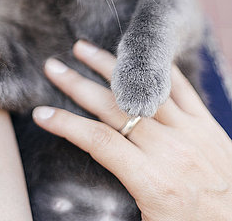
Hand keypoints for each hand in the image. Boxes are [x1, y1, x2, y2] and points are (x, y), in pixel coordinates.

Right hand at [33, 42, 231, 220]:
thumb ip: (120, 200)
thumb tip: (84, 193)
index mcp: (153, 182)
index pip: (98, 142)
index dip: (66, 125)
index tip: (41, 114)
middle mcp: (169, 150)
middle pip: (112, 108)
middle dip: (77, 85)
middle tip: (52, 67)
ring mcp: (190, 131)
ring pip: (141, 89)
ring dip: (109, 66)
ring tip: (83, 49)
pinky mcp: (207, 123)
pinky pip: (179, 87)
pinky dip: (156, 68)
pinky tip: (136, 54)